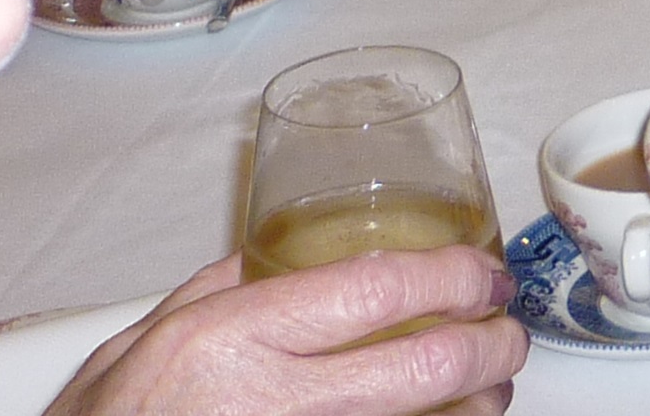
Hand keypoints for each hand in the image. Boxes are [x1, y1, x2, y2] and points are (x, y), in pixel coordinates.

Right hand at [45, 247, 525, 415]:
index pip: (379, 289)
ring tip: (487, 382)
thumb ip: (222, 287)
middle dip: (495, 344)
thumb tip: (287, 249)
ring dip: (480, 404)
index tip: (484, 271)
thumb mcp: (143, 338)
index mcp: (232, 339)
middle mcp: (273, 401)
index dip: (456, 276)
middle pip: (432, 366)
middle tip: (506, 329)